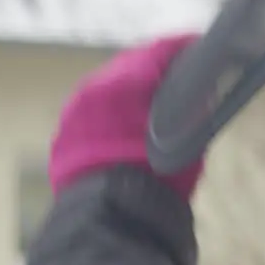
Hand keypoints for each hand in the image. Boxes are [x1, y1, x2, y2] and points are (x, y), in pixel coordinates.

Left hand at [49, 34, 203, 199]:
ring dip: (130, 91)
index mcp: (128, 79)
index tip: (199, 46)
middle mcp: (96, 86)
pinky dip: (110, 114)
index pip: (160, 49)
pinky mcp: (64, 133)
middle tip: (178, 75)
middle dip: (154, 67)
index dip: (183, 46)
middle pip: (131, 64)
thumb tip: (201, 89)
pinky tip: (124, 128)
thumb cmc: (158, 178)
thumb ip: (194, 106)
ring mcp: (75, 110)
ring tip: (150, 104)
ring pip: (108, 88)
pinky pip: (92, 112)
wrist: (112, 218)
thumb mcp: (190, 137)